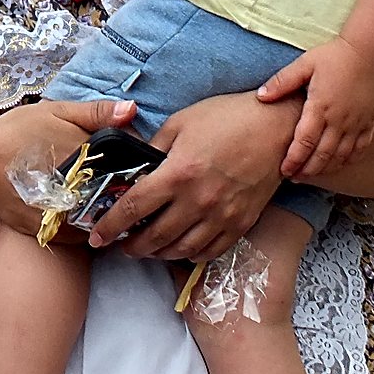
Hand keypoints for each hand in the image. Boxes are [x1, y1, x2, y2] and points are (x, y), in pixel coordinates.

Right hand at [0, 98, 137, 236]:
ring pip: (102, 215)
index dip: (133, 161)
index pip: (128, 163)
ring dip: (104, 207)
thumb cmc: (15, 134)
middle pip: (119, 192)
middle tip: (110, 177)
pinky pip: (83, 233)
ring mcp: (71, 214)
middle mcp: (84, 188)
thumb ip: (95, 112)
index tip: (130, 159)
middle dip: (120, 186)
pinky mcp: (56, 233)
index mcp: (90, 156)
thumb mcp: (55, 111)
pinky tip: (75, 209)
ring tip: (93, 194)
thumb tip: (133, 110)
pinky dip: (85, 224)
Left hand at [86, 90, 297, 262]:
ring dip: (158, 254)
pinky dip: (190, 255)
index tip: (97, 236)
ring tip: (146, 249)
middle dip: (131, 246)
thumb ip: (154, 147)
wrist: (276, 128)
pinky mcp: (241, 224)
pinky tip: (179, 248)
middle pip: (155, 237)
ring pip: (181, 250)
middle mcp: (198, 200)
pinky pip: (210, 251)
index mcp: (178, 173)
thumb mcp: (180, 122)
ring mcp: (221, 216)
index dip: (110, 226)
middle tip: (119, 246)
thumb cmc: (227, 118)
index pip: (133, 208)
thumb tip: (135, 165)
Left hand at [259, 37, 373, 179]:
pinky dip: (348, 160)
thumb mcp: (304, 64)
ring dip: (325, 168)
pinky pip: (360, 149)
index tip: (284, 170)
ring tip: (311, 174)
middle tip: (294, 177)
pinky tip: (338, 164)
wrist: (369, 51)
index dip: (294, 159)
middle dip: (307, 169)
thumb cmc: (333, 56)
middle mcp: (340, 120)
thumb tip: (261, 96)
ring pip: (341, 156)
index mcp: (320, 107)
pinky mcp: (370, 122)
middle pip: (322, 155)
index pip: (304, 142)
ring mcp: (357, 123)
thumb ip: (282, 82)